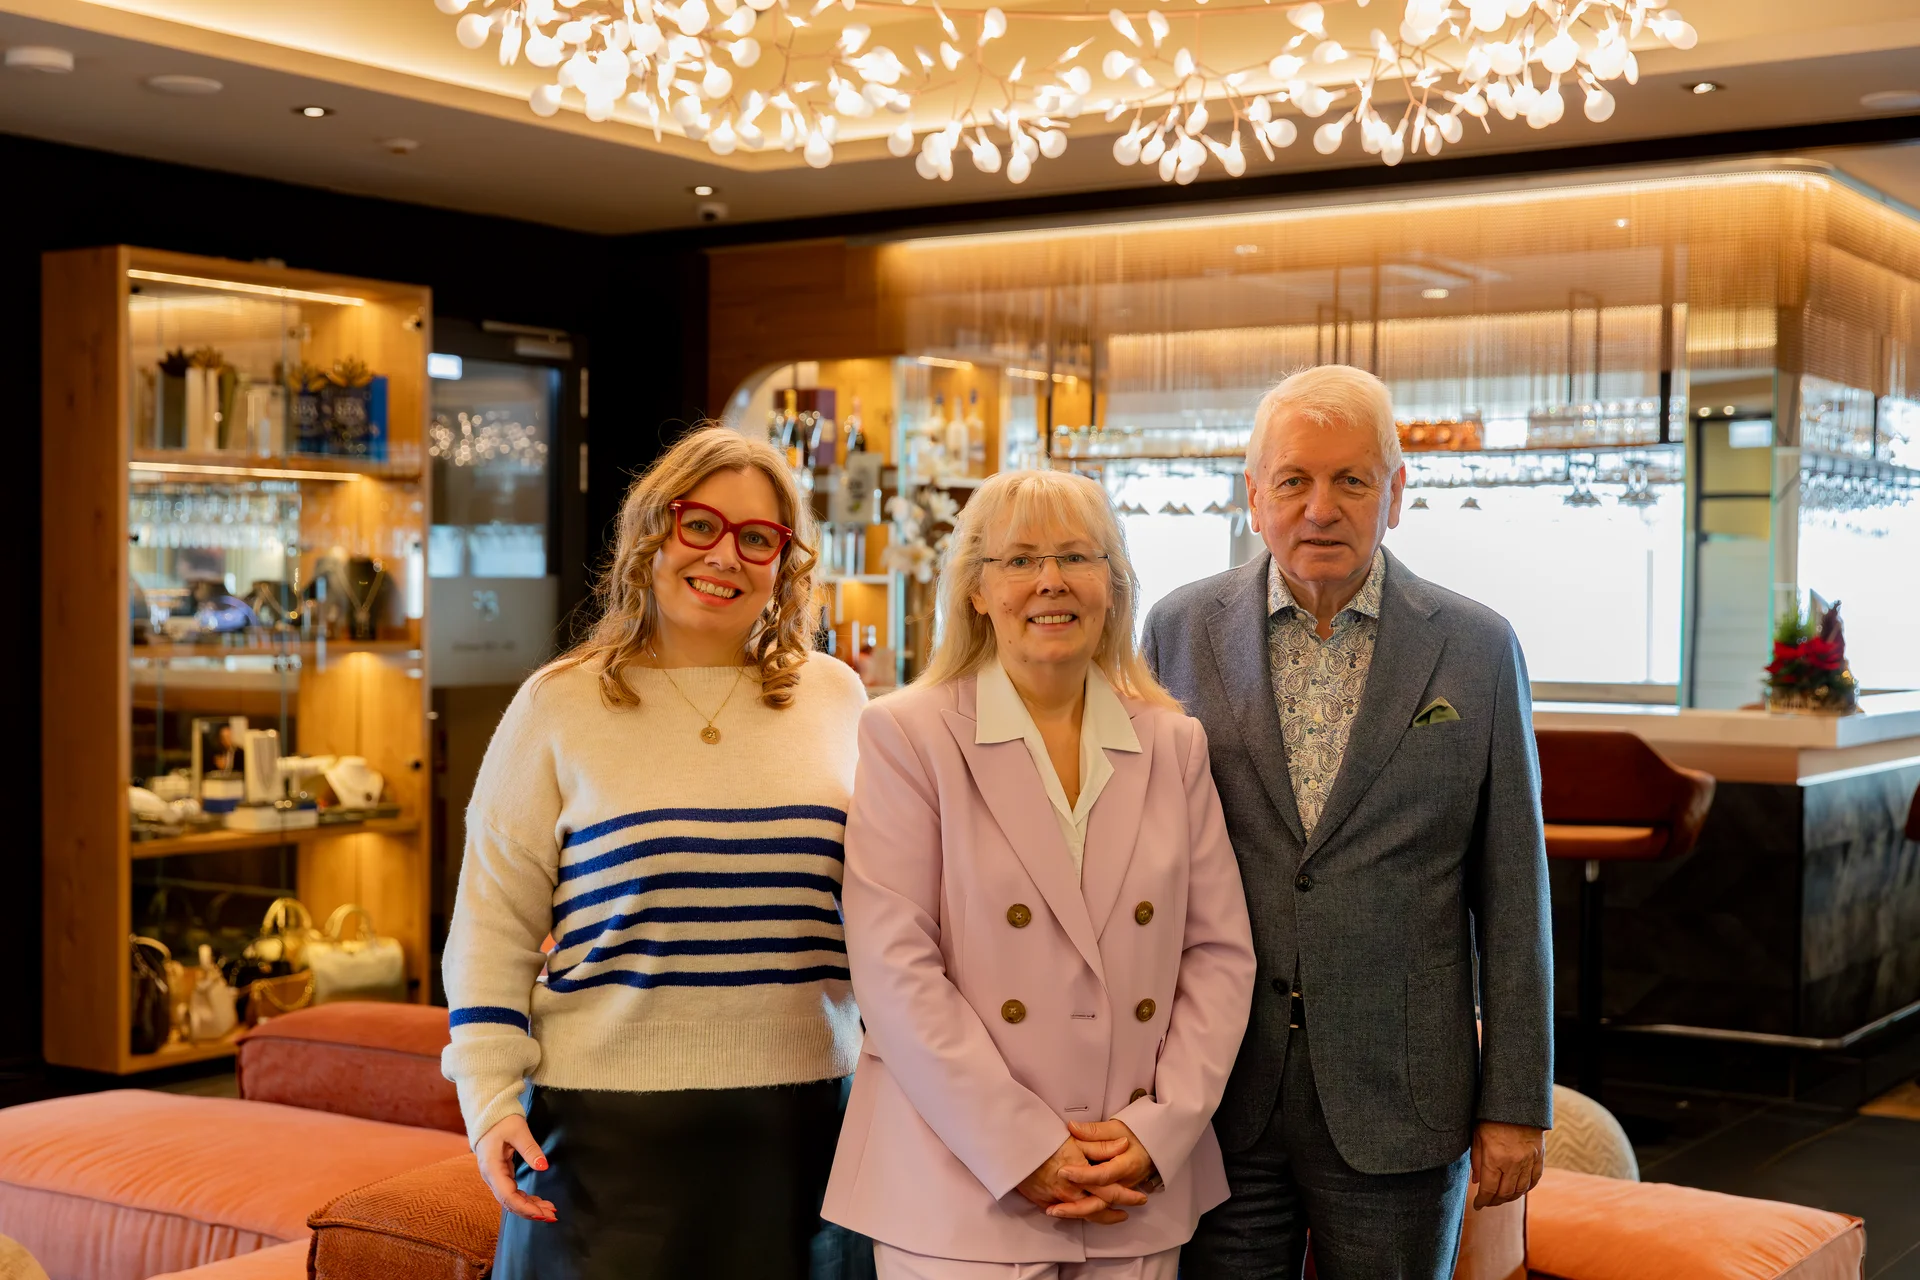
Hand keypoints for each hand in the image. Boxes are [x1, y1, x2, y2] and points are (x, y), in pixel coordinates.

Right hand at [476, 1113, 556, 1222]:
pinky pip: (513, 1192)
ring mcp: (495, 1177)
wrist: (487, 1115)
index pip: (507, 1196)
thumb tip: (543, 1167)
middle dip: (530, 1211)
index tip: (542, 1213)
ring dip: (530, 1206)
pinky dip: (526, 1199)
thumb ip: (530, 1149)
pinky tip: (539, 1203)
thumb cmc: (501, 1121)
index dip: (525, 1207)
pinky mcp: (501, 1174)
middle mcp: (491, 1177)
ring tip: (550, 1211)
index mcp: (492, 1168)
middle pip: (510, 1202)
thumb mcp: (518, 1131)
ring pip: (512, 1199)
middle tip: (552, 1216)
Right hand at [1015, 1137, 1142, 1224]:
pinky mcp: (1043, 1202)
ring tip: (1111, 1216)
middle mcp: (1071, 1193)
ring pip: (1082, 1214)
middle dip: (1114, 1214)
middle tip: (1127, 1213)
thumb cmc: (1044, 1140)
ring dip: (1098, 1217)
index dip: (1127, 1196)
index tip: (1140, 1197)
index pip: (1110, 1191)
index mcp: (1082, 1177)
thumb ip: (1100, 1145)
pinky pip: (1065, 1212)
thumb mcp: (1076, 1139)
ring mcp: (1056, 1200)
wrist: (1012, 1148)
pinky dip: (1077, 1214)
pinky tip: (1083, 1211)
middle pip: (1098, 1210)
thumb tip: (1124, 1145)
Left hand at [1050, 1120, 1154, 1222]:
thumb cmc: (1134, 1137)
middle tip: (1053, 1207)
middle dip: (1076, 1206)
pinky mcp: (1113, 1196)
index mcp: (1126, 1166)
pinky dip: (1081, 1212)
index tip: (1063, 1171)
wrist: (1152, 1148)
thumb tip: (1072, 1127)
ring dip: (1076, 1213)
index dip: (1082, 1175)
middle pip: (1100, 1201)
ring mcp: (1118, 1193)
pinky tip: (1063, 1211)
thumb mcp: (1117, 1128)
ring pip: (1098, 1210)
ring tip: (1052, 1212)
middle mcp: (1123, 1184)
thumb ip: (1094, 1131)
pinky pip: (1098, 1209)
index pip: (1103, 1175)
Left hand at [1470, 1121, 1544, 1208]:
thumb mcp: (1477, 1136)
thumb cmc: (1491, 1117)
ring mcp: (1529, 1160)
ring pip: (1521, 1189)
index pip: (1489, 1189)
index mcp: (1495, 1158)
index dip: (1483, 1201)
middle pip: (1505, 1193)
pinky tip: (1519, 1190)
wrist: (1517, 1103)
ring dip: (1510, 1197)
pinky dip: (1526, 1189)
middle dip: (1495, 1201)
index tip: (1477, 1205)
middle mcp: (1514, 1163)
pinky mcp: (1539, 1156)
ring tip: (1501, 1199)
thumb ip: (1477, 1160)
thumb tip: (1477, 1182)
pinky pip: (1534, 1180)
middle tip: (1488, 1203)